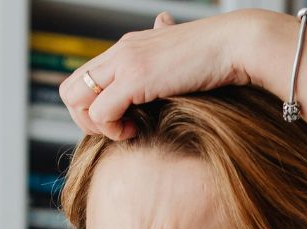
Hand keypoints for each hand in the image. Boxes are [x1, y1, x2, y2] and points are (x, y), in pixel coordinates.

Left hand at [59, 9, 256, 140]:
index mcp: (127, 48)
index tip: (121, 120)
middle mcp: (120, 52)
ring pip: (76, 101)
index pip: (83, 79)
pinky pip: (102, 112)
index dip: (92, 107)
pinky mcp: (135, 78)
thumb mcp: (180, 52)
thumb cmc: (217, 55)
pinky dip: (113, 129)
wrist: (237, 45)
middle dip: (86, 119)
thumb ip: (163, 47)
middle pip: (69, 90)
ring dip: (97, 126)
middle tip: (118, 129)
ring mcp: (125, 63)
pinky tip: (137, 130)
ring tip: (128, 130)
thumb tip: (163, 21)